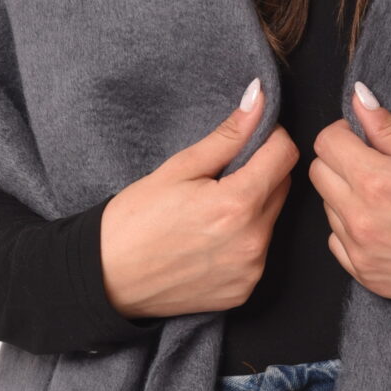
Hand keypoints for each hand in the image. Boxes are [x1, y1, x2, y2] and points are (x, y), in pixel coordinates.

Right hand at [99, 80, 297, 317]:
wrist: (106, 279)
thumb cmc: (134, 221)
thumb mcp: (178, 168)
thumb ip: (227, 136)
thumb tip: (260, 99)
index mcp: (237, 204)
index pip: (285, 154)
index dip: (269, 139)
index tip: (247, 141)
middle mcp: (252, 241)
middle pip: (282, 187)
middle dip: (260, 173)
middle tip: (219, 178)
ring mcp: (250, 270)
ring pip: (271, 221)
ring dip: (253, 209)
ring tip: (209, 214)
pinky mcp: (244, 291)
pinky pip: (258, 253)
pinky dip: (242, 241)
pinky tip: (208, 242)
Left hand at [308, 82, 390, 320]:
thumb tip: (360, 100)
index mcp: (378, 182)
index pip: (327, 143)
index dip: (345, 131)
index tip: (365, 136)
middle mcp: (360, 220)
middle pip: (319, 173)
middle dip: (341, 159)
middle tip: (377, 162)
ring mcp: (361, 253)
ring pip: (327, 208)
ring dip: (347, 195)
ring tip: (389, 198)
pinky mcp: (368, 278)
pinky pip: (338, 242)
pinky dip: (352, 229)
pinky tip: (386, 225)